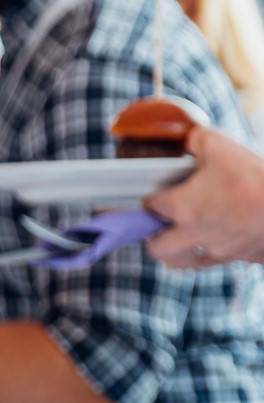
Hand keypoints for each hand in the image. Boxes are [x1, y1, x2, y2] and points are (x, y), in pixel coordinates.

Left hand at [145, 127, 263, 268]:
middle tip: (158, 223)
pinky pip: (209, 263)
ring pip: (178, 261)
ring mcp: (215, 248)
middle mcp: (193, 232)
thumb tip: (186, 139)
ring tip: (176, 239)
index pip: (150, 207)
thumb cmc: (255, 178)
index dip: (149, 199)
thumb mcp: (220, 146)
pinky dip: (204, 255)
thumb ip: (196, 140)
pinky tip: (210, 242)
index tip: (154, 195)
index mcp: (182, 206)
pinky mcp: (235, 257)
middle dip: (151, 235)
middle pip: (156, 246)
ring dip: (172, 252)